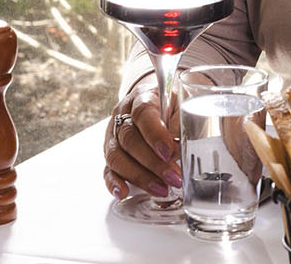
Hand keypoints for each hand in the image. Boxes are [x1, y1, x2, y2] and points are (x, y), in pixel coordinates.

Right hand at [102, 75, 181, 198]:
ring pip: (117, 156)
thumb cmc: (173, 103)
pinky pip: (107, 168)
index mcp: (143, 97)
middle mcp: (123, 114)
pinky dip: (113, 182)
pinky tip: (123, 193)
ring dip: (139, 176)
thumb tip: (179, 153)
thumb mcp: (183, 105)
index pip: (143, 113)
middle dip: (152, 163)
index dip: (154, 134)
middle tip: (173, 178)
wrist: (158, 97)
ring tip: (161, 189)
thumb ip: (182, 125)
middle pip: (130, 139)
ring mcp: (114, 134)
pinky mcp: (112, 152)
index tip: (168, 152)